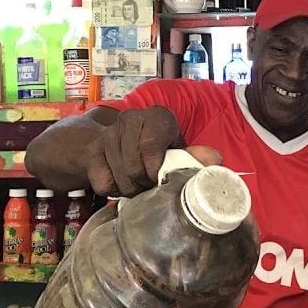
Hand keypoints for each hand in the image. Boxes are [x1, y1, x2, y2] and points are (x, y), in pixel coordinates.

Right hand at [86, 106, 221, 197]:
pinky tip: (122, 182)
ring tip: (140, 185)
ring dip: (131, 190)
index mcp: (158, 117)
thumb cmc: (162, 149)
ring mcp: (107, 134)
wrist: (127, 141)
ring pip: (119, 177)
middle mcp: (130, 119)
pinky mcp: (92, 151)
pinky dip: (113, 190)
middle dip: (145, 184)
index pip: (150, 145)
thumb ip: (196, 156)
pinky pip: (102, 183)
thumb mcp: (180, 151)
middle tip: (151, 186)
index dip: (155, 169)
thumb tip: (215, 160)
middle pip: (134, 167)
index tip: (159, 179)